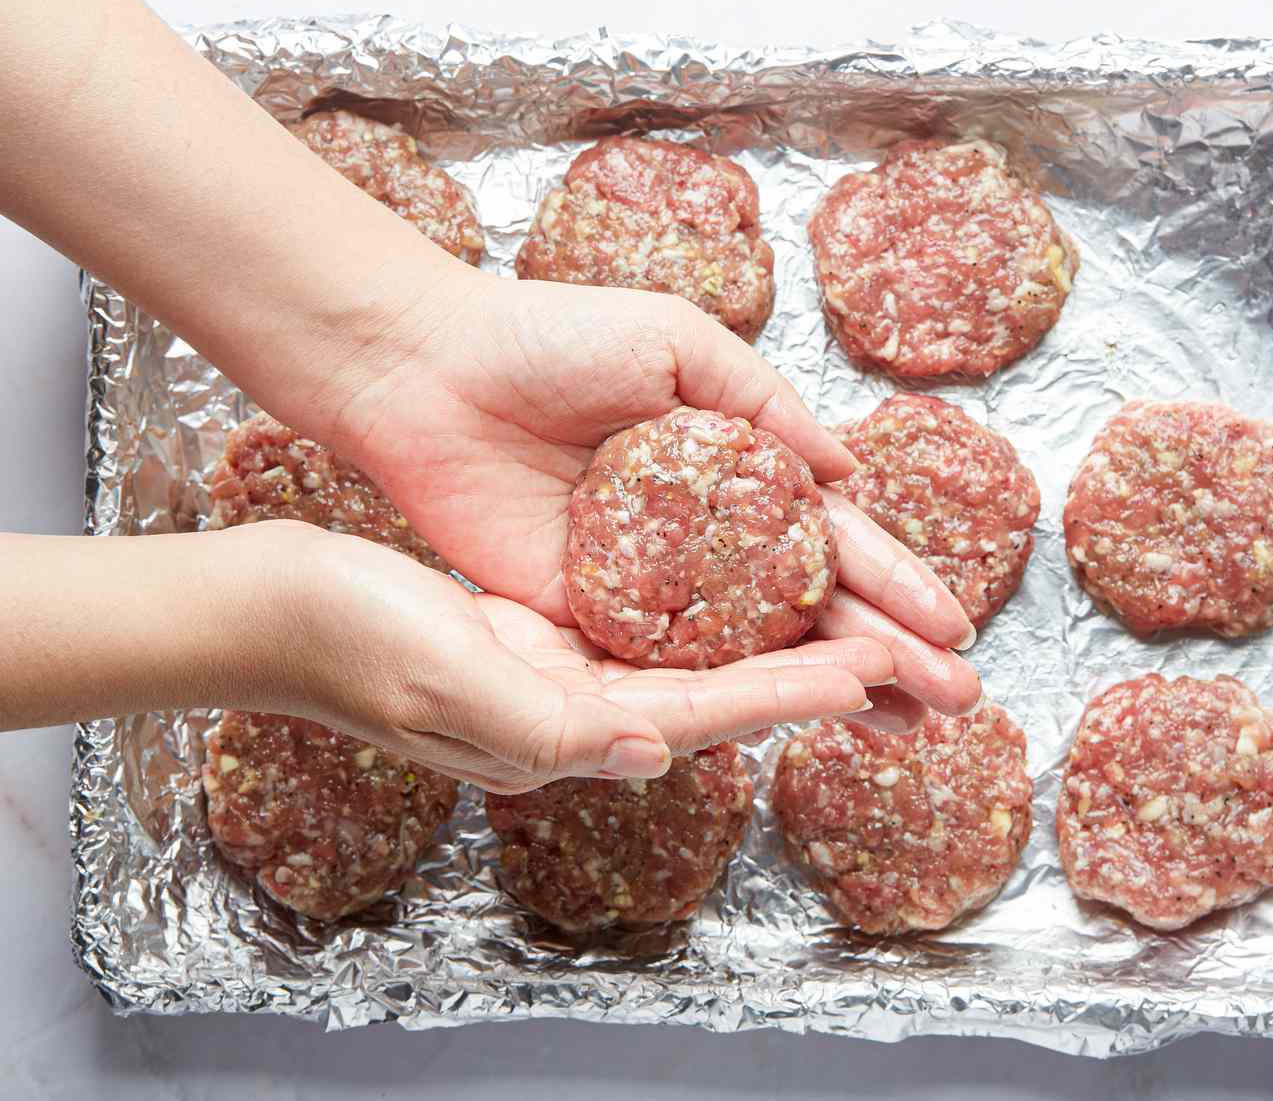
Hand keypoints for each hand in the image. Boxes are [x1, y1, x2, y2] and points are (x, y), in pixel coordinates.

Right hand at [255, 521, 897, 792]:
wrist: (281, 608)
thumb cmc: (352, 641)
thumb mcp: (446, 678)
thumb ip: (550, 727)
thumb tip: (651, 751)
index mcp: (562, 731)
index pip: (703, 712)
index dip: (789, 692)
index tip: (872, 671)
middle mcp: (579, 715)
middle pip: (724, 701)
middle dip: (816, 689)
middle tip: (911, 673)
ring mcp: (567, 679)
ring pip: (703, 668)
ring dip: (784, 653)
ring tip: (864, 637)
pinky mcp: (549, 639)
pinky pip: (656, 634)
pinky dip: (717, 621)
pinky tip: (755, 600)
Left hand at [312, 271, 982, 719]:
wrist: (428, 374)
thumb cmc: (550, 339)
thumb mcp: (677, 342)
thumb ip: (764, 406)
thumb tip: (848, 472)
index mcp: (737, 469)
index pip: (834, 537)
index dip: (896, 582)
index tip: (954, 628)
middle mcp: (707, 538)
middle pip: (814, 608)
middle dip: (889, 652)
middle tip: (955, 701)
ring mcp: (655, 586)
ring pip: (759, 650)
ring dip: (831, 688)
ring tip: (904, 726)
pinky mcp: (592, 620)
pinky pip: (673, 665)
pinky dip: (733, 695)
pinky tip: (792, 723)